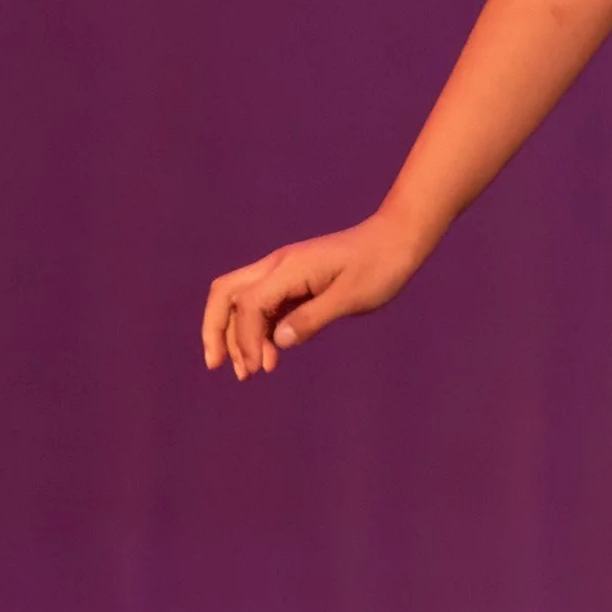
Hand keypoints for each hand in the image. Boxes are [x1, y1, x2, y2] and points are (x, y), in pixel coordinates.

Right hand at [200, 216, 420, 380]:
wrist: (397, 240)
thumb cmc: (380, 266)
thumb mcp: (352, 297)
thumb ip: (313, 318)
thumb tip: (277, 341)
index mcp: (290, 267)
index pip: (248, 304)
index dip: (244, 339)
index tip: (257, 369)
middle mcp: (278, 266)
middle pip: (225, 293)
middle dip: (215, 329)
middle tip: (216, 366)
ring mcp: (284, 272)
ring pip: (239, 300)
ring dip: (235, 334)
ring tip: (248, 372)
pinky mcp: (293, 282)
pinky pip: (261, 305)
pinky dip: (256, 330)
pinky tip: (269, 355)